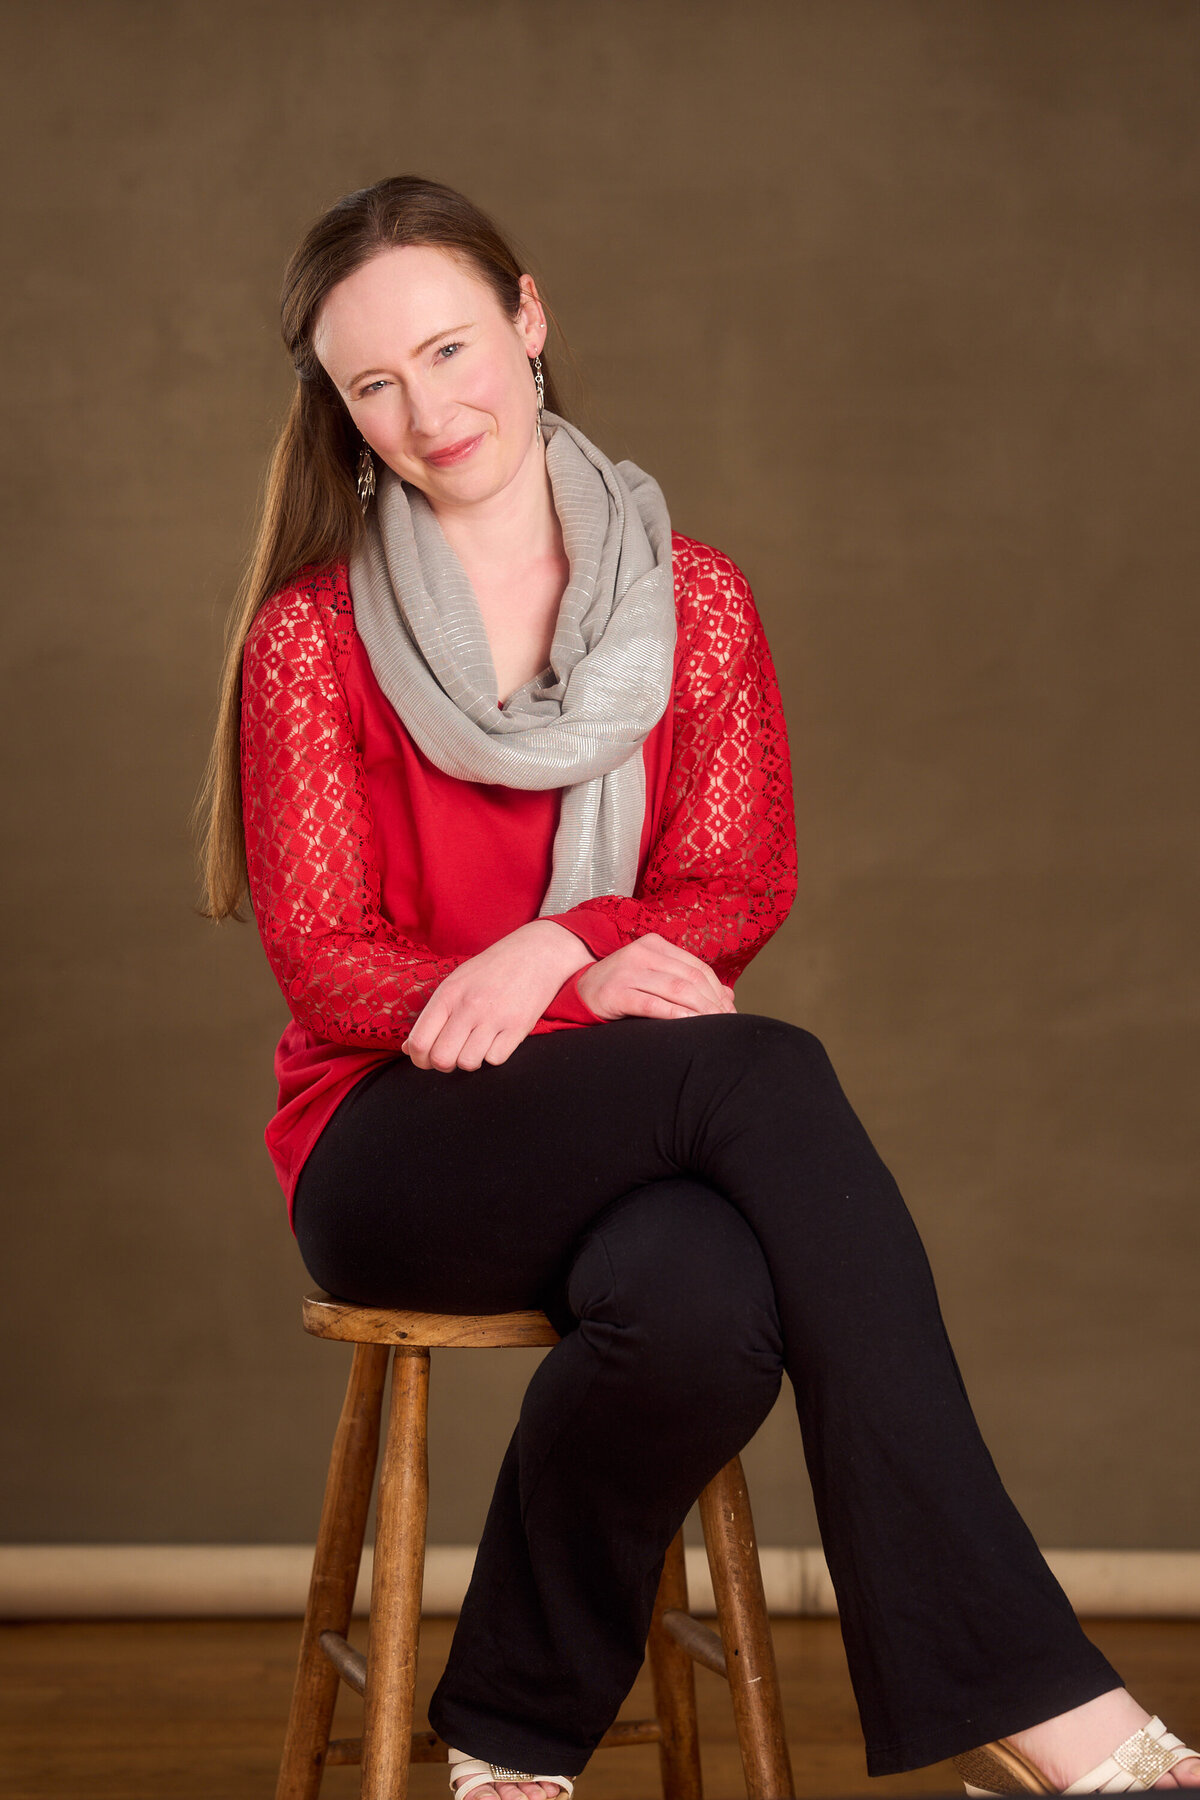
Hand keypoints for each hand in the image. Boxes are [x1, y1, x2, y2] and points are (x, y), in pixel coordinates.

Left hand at [401, 920, 590, 1071]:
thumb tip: (408, 1049)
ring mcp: (495, 1017)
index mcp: (448, 994)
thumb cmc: (493, 968)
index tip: (427, 1058)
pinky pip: (495, 1060)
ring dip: (470, 1060)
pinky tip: (497, 1040)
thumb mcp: (457, 982)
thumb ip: (432, 1015)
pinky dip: (494, 1056)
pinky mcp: (519, 1027)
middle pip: (441, 1059)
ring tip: (477, 1044)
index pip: (419, 1041)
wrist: (537, 952)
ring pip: (468, 1063)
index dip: (419, 1059)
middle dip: (443, 1065)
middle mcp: (469, 1006)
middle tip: (453, 1054)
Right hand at [576, 932, 736, 1021]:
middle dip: (713, 1002)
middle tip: (726, 1023)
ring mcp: (626, 971)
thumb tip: (728, 995)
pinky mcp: (615, 993)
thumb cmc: (620, 988)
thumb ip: (687, 982)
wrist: (576, 993)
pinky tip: (690, 1026)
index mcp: (653, 944)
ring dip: (700, 1010)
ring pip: (676, 989)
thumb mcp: (654, 978)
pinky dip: (676, 1015)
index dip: (718, 990)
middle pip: (690, 977)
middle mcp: (641, 952)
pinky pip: (653, 1004)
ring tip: (713, 1026)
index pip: (697, 966)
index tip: (729, 1011)